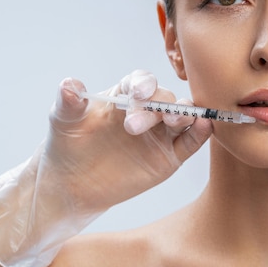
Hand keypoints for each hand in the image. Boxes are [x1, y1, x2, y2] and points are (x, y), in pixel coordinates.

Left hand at [0, 70, 211, 266]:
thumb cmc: (69, 145)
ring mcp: (162, 133)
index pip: (143, 82)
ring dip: (184, 113)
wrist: (73, 185)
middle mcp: (149, 110)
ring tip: (172, 121)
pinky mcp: (171, 156)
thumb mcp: (63, 120)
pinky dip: (200, 132)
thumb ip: (68, 102)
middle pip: (165, 98)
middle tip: (132, 127)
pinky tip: (204, 125)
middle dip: (156, 107)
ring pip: (184, 116)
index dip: (144, 84)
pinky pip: (191, 142)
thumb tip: (69, 85)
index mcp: (127, 95)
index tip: (137, 93)